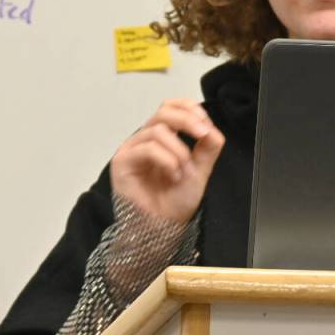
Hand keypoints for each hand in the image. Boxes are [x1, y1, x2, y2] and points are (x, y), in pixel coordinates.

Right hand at [110, 99, 225, 223]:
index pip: (170, 107)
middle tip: (202, 134)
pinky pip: (146, 148)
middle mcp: (145, 140)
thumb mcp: (200, 170)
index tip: (205, 122)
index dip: (187, 107)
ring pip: (157, 130)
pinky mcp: (122, 162)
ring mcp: (132, 150)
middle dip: (186, 120)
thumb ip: (207, 149)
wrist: (163, 228)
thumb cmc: (175, 202)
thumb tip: (212, 128)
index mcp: (163, 138)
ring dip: (178, 149)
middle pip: (162, 112)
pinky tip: (173, 175)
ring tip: (184, 171)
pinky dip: (166, 159)